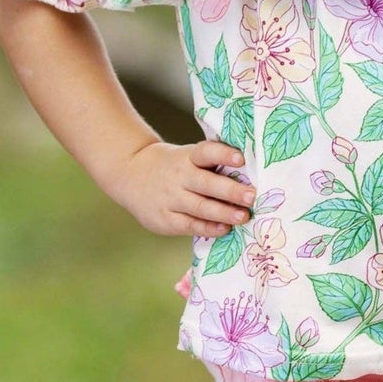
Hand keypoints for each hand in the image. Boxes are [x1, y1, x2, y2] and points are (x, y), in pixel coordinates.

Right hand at [108, 139, 255, 237]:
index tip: (240, 159)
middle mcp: (179, 176)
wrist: (130, 175)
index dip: (223, 155)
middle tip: (252, 196)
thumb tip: (250, 177)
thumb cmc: (174, 167)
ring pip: (200, 207)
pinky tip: (224, 229)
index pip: (206, 152)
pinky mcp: (165, 219)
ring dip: (223, 213)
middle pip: (206, 184)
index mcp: (187, 157)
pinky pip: (190, 225)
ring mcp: (171, 199)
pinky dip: (209, 228)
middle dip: (231, 190)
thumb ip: (211, 166)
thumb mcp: (187, 157)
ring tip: (244, 216)